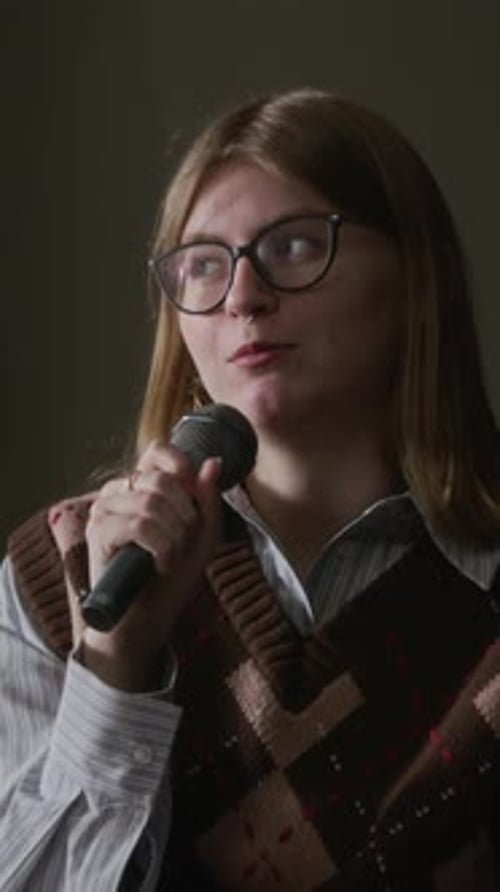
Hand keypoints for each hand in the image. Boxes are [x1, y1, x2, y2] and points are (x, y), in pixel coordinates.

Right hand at [81, 440, 221, 689]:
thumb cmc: (171, 576)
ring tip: (170, 559)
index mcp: (141, 486)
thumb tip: (213, 462)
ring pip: (151, 503)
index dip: (182, 467)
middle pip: (161, 480)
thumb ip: (209, 500)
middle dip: (185, 516)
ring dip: (174, 537)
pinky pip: (140, 525)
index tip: (194, 501)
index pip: (158, 451)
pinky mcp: (97, 532)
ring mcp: (103, 510)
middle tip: (182, 544)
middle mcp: (118, 492)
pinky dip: (161, 548)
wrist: (146, 618)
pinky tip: (161, 565)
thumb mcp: (203, 536)